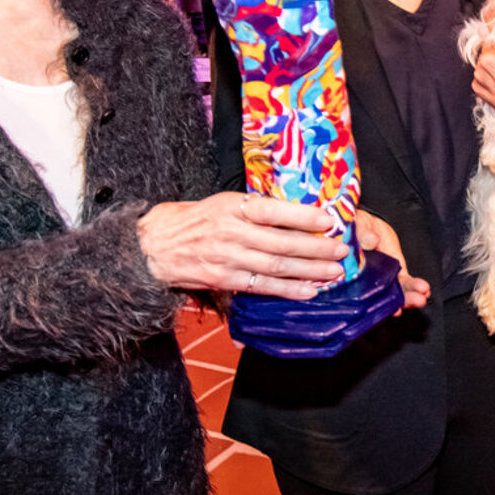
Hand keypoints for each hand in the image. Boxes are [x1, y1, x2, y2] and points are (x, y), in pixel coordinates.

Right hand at [137, 192, 345, 298]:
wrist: (153, 246)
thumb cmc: (192, 221)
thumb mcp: (221, 203)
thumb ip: (253, 210)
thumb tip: (294, 215)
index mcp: (231, 207)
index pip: (272, 211)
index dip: (301, 217)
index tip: (328, 220)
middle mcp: (230, 233)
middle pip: (280, 242)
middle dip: (314, 248)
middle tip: (340, 250)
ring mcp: (227, 259)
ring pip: (275, 266)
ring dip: (308, 271)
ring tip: (334, 272)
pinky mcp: (224, 280)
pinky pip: (262, 287)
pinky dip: (288, 289)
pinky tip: (309, 290)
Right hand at [357, 209, 429, 309]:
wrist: (368, 222)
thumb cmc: (355, 224)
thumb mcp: (356, 225)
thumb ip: (362, 233)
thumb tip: (372, 241)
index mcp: (351, 273)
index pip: (362, 293)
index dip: (375, 303)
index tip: (393, 308)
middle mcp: (366, 281)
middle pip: (381, 297)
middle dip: (399, 301)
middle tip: (412, 303)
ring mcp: (382, 278)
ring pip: (395, 292)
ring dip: (409, 297)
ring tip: (421, 297)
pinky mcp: (395, 271)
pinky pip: (404, 282)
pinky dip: (414, 286)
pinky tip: (424, 290)